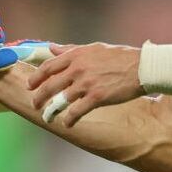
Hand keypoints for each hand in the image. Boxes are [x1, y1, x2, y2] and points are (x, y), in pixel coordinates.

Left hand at [27, 42, 144, 126]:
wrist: (141, 67)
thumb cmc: (119, 56)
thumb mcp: (93, 48)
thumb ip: (71, 50)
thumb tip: (52, 48)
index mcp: (76, 55)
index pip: (48, 66)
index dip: (36, 77)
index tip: (30, 85)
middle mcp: (78, 69)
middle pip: (50, 85)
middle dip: (39, 97)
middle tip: (34, 104)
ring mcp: (86, 83)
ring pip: (60, 100)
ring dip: (51, 111)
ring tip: (47, 118)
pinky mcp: (97, 97)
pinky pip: (77, 111)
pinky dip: (69, 119)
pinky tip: (67, 123)